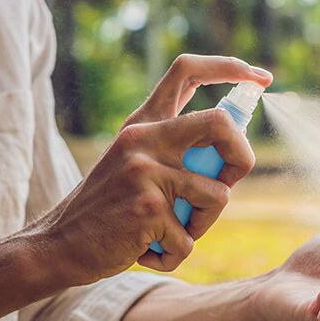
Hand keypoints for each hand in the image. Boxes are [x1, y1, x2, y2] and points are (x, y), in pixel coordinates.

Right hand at [37, 55, 271, 284]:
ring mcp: (145, 171)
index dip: (230, 67)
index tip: (262, 77)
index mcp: (143, 124)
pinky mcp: (148, 208)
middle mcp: (144, 138)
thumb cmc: (110, 210)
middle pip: (222, 124)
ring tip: (170, 231)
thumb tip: (236, 141)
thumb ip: (176, 149)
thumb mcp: (136, 164)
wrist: (57, 246)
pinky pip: (190, 239)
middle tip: (228, 183)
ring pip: (219, 195)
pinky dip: (175, 253)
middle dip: (242, 157)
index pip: (187, 71)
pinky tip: (146, 251)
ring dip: (203, 224)